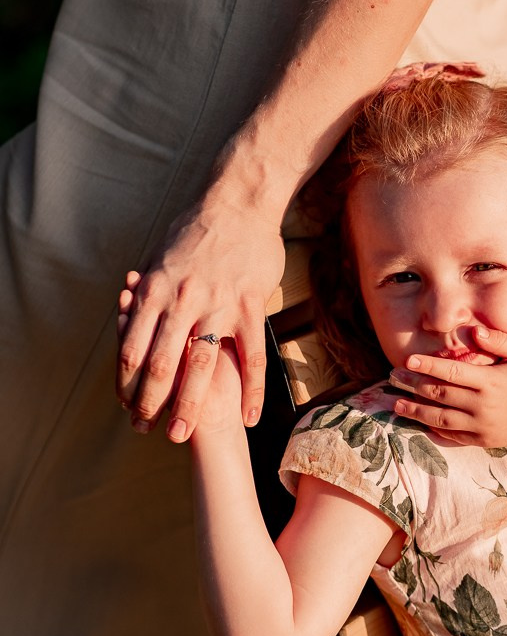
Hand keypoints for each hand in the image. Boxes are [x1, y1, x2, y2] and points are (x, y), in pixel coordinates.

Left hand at [116, 198, 284, 441]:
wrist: (238, 202)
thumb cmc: (198, 228)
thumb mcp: (160, 256)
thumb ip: (146, 289)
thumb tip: (129, 309)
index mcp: (154, 291)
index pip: (131, 348)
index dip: (126, 382)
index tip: (125, 406)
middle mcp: (181, 301)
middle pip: (159, 365)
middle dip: (148, 404)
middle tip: (143, 430)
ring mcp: (218, 305)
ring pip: (199, 367)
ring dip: (188, 406)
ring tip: (181, 434)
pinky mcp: (251, 307)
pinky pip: (252, 357)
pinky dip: (251, 391)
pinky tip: (248, 417)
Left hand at [389, 326, 506, 447]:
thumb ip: (500, 340)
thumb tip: (474, 331)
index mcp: (490, 381)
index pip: (451, 373)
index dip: (427, 366)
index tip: (407, 360)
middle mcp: (482, 405)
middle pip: (440, 395)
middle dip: (413, 385)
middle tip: (393, 377)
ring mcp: (481, 426)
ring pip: (440, 419)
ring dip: (415, 411)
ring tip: (396, 404)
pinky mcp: (482, 440)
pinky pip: (452, 437)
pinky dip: (433, 430)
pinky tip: (418, 422)